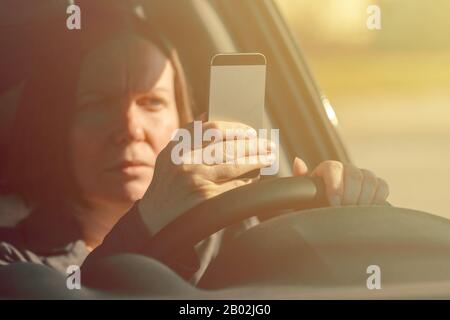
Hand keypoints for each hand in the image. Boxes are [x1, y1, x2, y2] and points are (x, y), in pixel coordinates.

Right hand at [138, 121, 274, 233]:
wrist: (155, 221)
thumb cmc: (167, 186)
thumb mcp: (168, 158)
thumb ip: (186, 137)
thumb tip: (208, 114)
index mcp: (177, 147)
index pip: (211, 128)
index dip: (235, 128)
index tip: (249, 131)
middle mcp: (185, 161)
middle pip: (227, 146)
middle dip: (252, 144)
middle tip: (267, 143)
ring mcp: (196, 180)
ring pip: (234, 165)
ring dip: (256, 160)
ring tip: (268, 157)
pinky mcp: (206, 199)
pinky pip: (234, 187)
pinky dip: (248, 181)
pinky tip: (256, 178)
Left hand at [292, 158, 388, 205]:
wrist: (328, 215)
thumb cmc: (314, 205)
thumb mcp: (304, 195)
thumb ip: (301, 180)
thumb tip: (298, 161)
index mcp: (328, 169)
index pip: (333, 168)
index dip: (336, 186)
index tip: (334, 204)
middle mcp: (346, 169)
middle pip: (354, 174)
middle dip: (351, 195)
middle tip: (345, 212)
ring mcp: (362, 176)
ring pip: (370, 179)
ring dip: (364, 198)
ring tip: (355, 213)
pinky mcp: (376, 185)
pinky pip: (382, 186)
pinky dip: (378, 198)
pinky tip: (368, 211)